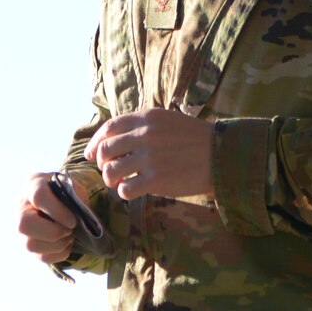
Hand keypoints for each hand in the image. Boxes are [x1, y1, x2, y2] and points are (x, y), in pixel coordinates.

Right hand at [18, 172, 76, 264]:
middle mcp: (21, 207)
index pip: (38, 197)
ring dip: (58, 244)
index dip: (57, 211)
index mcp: (33, 185)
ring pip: (31, 245)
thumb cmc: (65, 192)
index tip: (73, 221)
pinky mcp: (29, 244)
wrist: (58, 201)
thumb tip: (78, 216)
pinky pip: (42, 257)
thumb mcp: (72, 187)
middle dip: (53, 232)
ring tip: (69, 235)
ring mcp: (22, 228)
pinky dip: (59, 253)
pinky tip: (66, 243)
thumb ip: (75, 197)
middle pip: (25, 225)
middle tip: (70, 229)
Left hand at [84, 109, 213, 200]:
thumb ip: (142, 124)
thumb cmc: (194, 139)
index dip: (95, 142)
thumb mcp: (167, 120)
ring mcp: (149, 158)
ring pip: (111, 171)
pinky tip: (132, 191)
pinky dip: (123, 192)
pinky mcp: (156, 180)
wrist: (220, 155)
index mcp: (146, 118)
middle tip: (108, 170)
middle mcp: (144, 135)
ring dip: (110, 179)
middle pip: (105, 150)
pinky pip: (125, 189)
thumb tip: (113, 138)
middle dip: (101, 163)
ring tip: (119, 182)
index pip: (108, 128)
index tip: (91, 154)